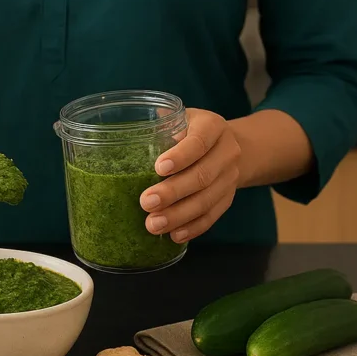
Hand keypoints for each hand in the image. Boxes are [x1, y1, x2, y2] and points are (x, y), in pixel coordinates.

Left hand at [140, 109, 241, 243]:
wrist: (226, 146)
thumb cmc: (189, 131)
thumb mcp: (179, 119)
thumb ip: (160, 125)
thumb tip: (126, 138)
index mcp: (212, 126)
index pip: (199, 142)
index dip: (180, 156)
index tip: (158, 168)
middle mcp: (227, 152)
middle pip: (202, 176)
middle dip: (173, 192)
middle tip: (146, 202)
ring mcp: (230, 177)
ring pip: (207, 200)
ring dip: (179, 215)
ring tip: (154, 224)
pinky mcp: (228, 198)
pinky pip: (212, 216)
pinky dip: (193, 227)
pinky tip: (175, 235)